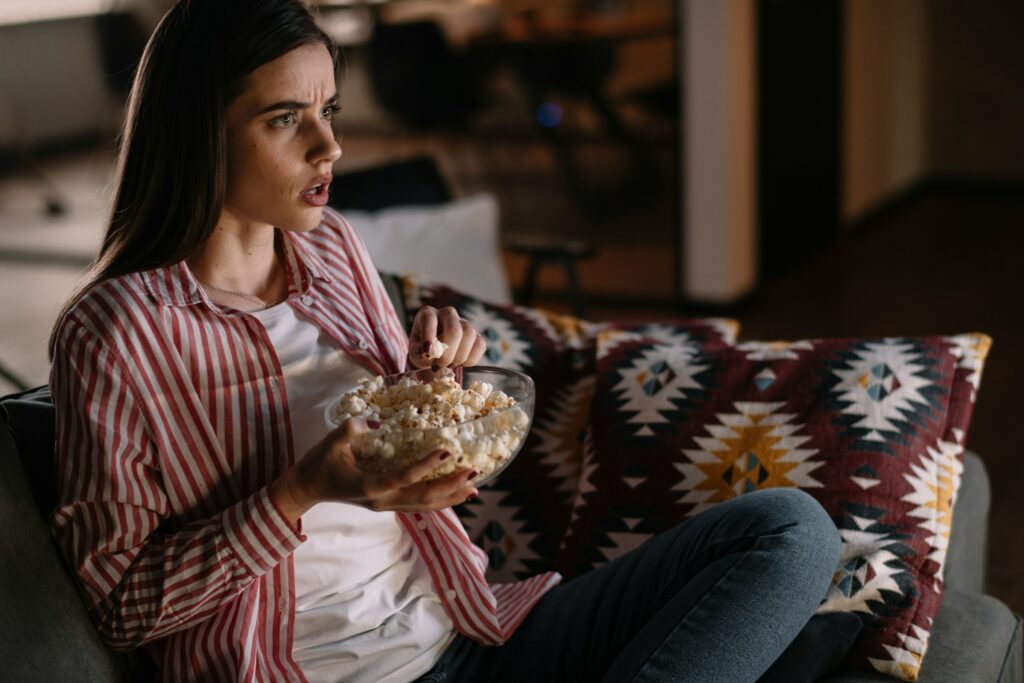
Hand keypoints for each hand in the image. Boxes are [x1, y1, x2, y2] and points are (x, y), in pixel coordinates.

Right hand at [271, 418, 478, 524]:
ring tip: (474, 488)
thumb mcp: (333, 441)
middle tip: (474, 472)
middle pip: (423, 498)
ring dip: (450, 497)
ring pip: (423, 506)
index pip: (404, 477)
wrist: (307, 488)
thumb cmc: (319, 462)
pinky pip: (417, 504)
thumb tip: (377, 421)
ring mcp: (385, 505)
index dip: (427, 465)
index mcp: (369, 486)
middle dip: (450, 486)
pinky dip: (438, 499)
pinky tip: (454, 493)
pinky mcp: (387, 504)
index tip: (448, 451)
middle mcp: (381, 501)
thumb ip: (353, 428)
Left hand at [408, 306, 486, 369]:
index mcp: (428, 314)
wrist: (435, 352)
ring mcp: (464, 322)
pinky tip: (460, 363)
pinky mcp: (476, 334)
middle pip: (454, 329)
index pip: (429, 319)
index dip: (429, 335)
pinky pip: (480, 345)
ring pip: (469, 335)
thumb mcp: (414, 351)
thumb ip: (417, 351)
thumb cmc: (422, 349)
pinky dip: (471, 359)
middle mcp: (447, 314)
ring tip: (449, 365)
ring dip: (459, 356)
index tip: (427, 353)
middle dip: (447, 353)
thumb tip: (426, 353)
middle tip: (438, 366)